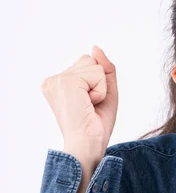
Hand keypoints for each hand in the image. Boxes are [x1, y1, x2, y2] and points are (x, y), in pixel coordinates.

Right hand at [41, 46, 118, 161]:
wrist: (88, 144)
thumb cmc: (95, 124)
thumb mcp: (105, 91)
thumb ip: (103, 68)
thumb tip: (95, 48)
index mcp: (58, 82)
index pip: (88, 63)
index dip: (97, 83)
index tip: (88, 104)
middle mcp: (53, 80)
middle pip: (90, 60)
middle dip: (99, 83)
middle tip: (89, 105)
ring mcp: (56, 80)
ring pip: (95, 66)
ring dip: (100, 88)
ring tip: (88, 106)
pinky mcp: (64, 82)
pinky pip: (97, 73)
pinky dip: (100, 91)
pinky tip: (88, 105)